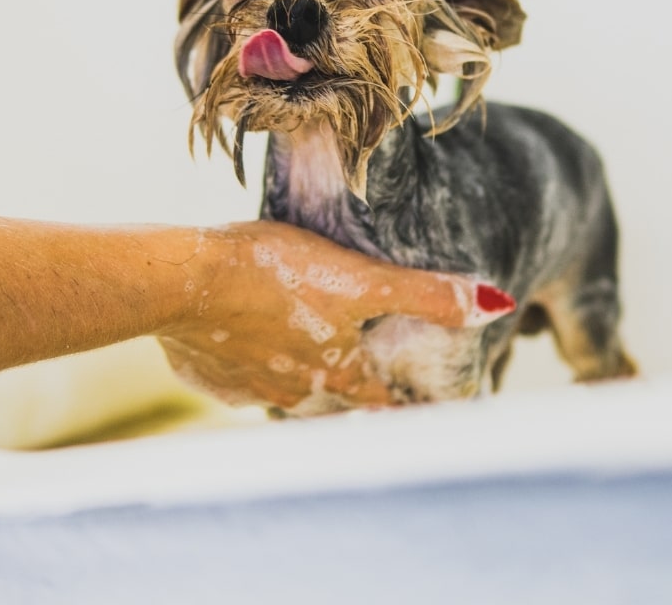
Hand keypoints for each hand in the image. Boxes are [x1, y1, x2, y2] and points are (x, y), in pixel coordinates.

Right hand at [157, 221, 513, 412]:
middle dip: (350, 393)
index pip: (387, 400)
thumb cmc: (274, 273)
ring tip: (299, 358)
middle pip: (336, 403)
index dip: (407, 403)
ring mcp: (250, 389)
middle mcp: (297, 392)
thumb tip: (497, 305)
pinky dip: (247, 366)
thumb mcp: (358, 279)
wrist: (184, 282)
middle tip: (359, 378)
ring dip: (298, 382)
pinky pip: (238, 380)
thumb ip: (424, 294)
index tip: (419, 407)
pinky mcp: (210, 377)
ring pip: (286, 395)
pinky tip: (240, 342)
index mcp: (338, 371)